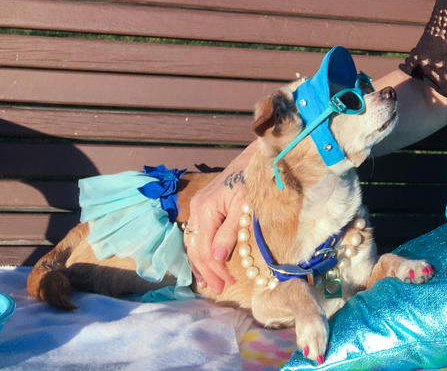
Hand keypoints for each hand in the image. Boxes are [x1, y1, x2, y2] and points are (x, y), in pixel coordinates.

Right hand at [184, 147, 253, 293]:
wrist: (253, 157)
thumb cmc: (251, 180)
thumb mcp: (244, 206)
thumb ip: (229, 232)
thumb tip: (217, 258)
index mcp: (205, 209)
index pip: (206, 248)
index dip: (216, 268)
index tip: (228, 283)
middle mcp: (196, 209)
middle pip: (196, 248)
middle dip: (207, 270)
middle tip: (219, 289)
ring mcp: (197, 207)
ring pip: (193, 242)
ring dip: (200, 264)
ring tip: (208, 283)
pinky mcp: (203, 206)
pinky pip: (197, 234)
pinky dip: (200, 250)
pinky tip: (204, 263)